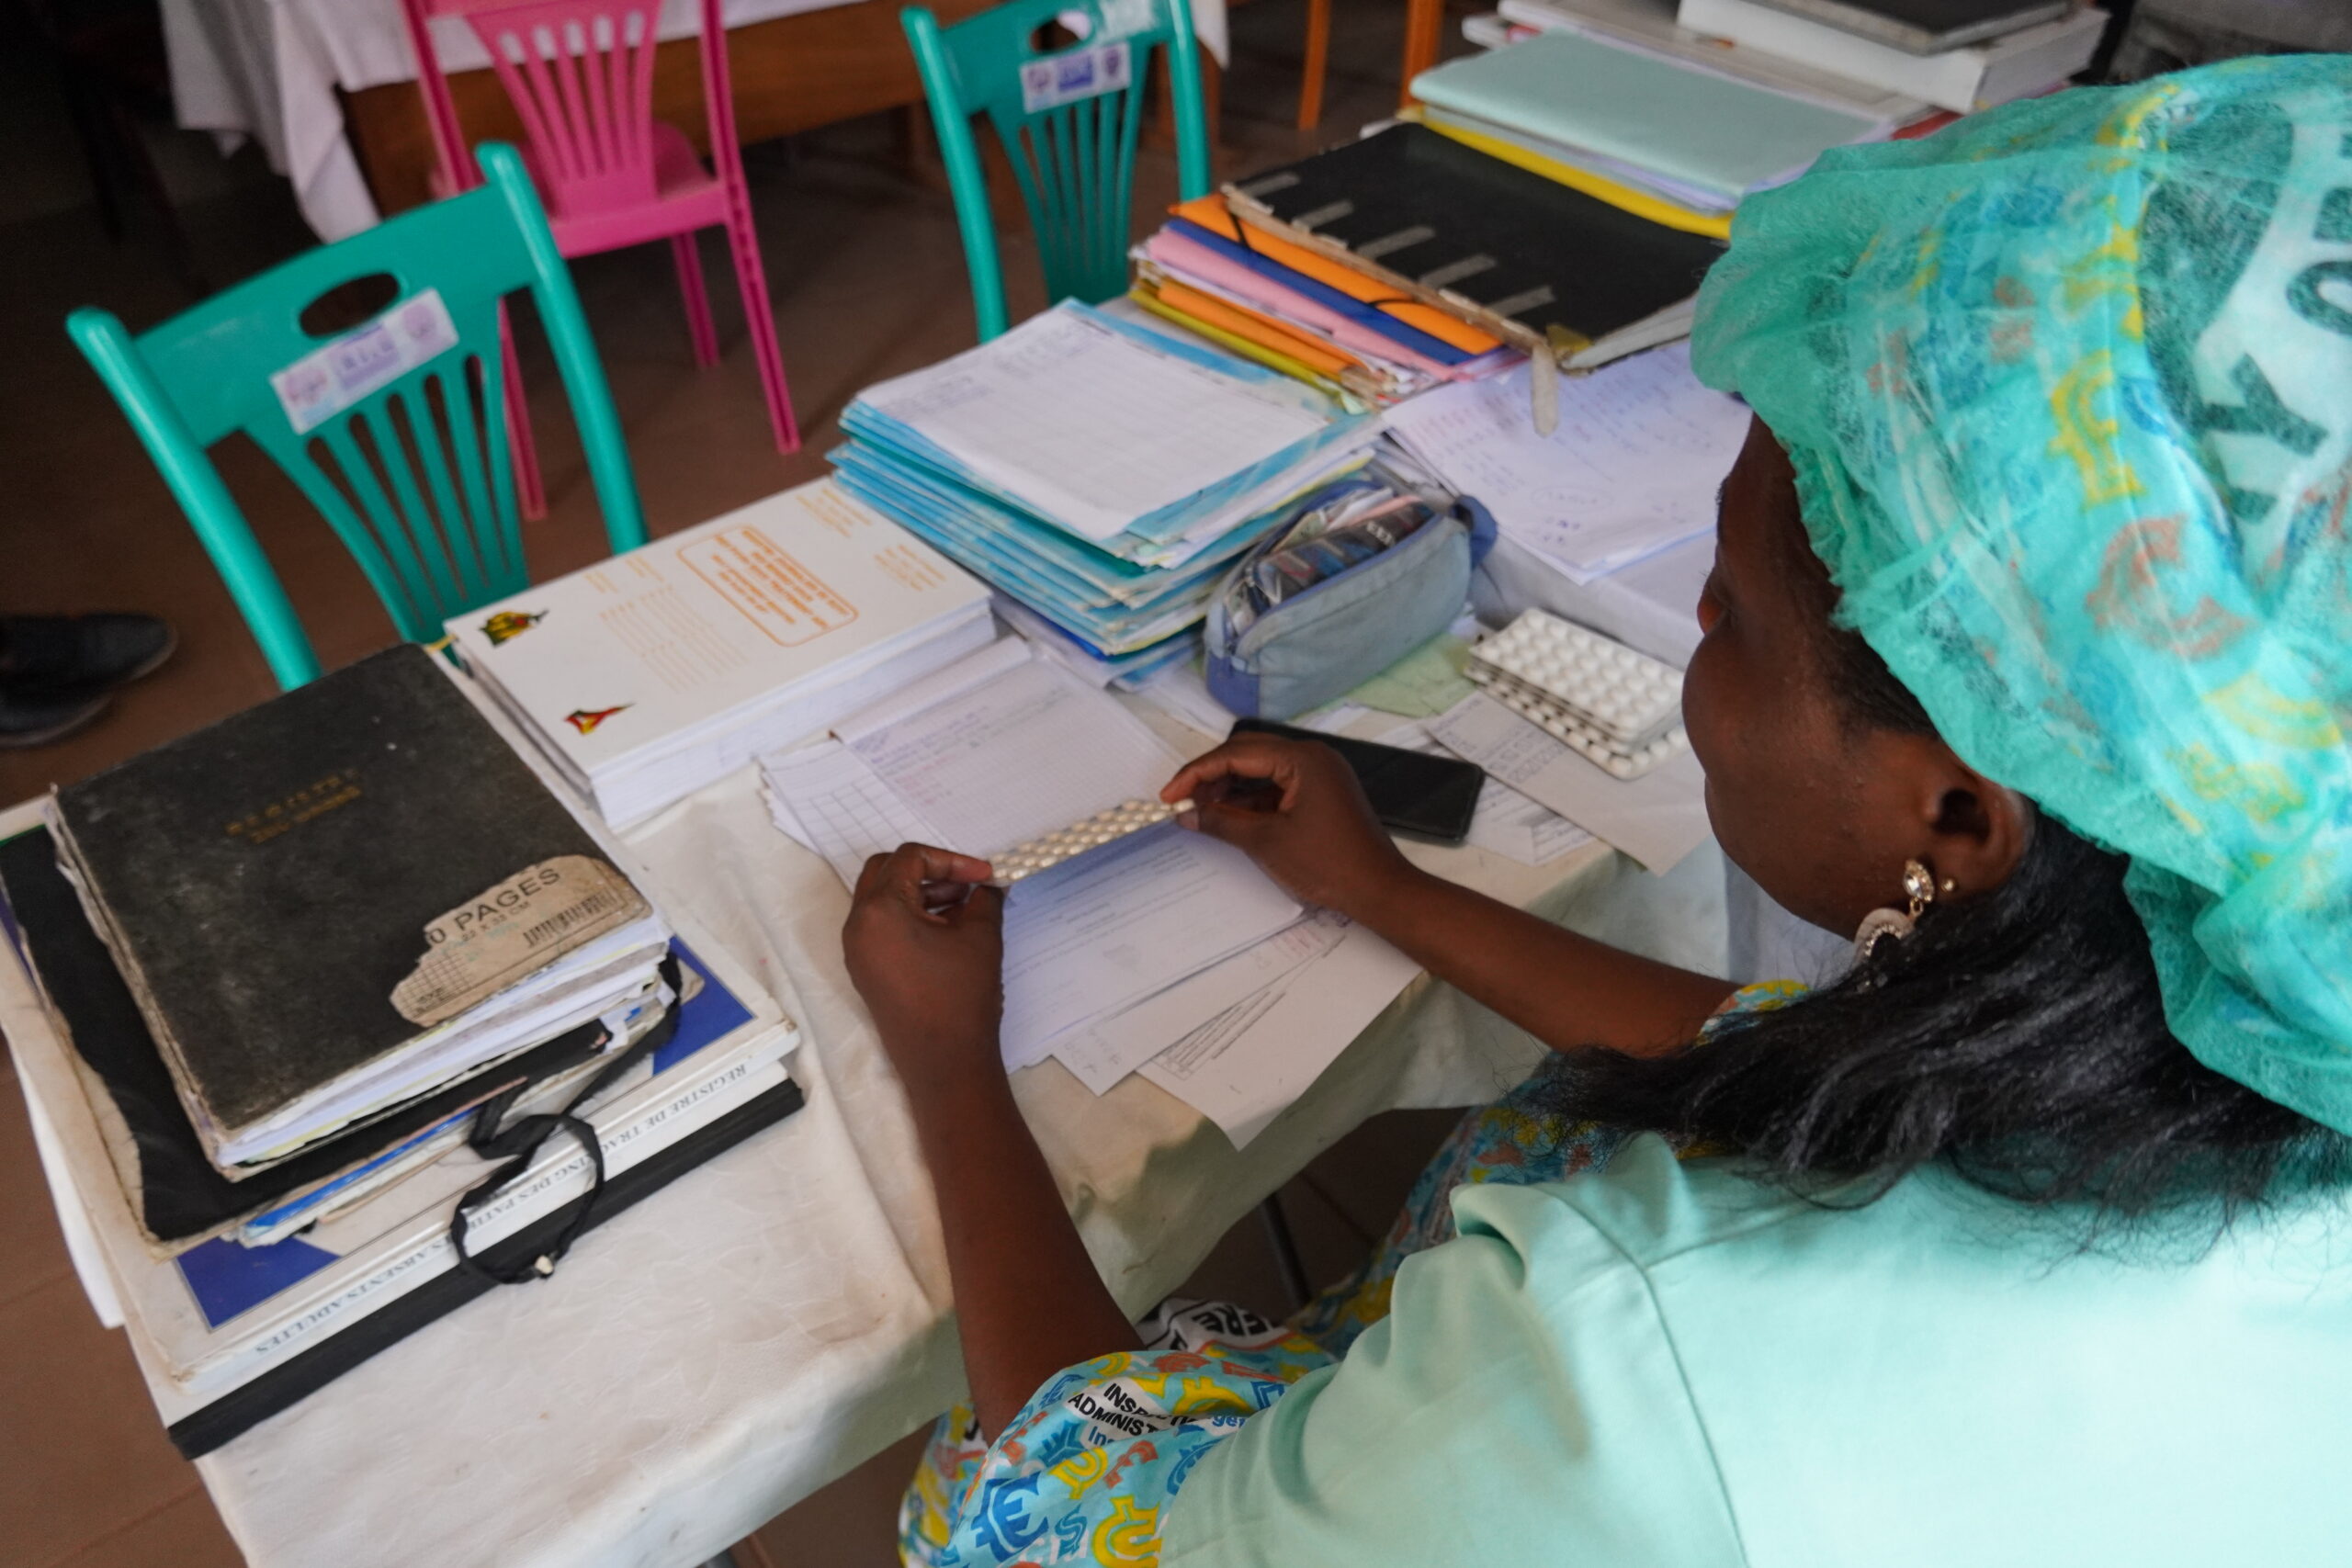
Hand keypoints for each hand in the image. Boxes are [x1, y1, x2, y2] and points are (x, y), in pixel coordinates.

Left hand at [843, 844, 1005, 1088]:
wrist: (944, 1064)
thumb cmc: (960, 997)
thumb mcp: (981, 938)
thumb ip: (984, 899)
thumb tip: (987, 886)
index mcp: (879, 910)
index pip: (909, 859)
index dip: (952, 860)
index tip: (985, 876)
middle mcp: (858, 926)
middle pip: (886, 872)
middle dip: (928, 870)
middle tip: (966, 883)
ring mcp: (857, 951)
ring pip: (882, 900)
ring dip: (920, 893)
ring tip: (963, 906)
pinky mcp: (866, 971)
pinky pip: (881, 927)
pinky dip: (910, 917)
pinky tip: (947, 930)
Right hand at [1161, 734, 1416, 914]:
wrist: (1378, 889)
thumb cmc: (1326, 863)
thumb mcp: (1266, 842)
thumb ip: (1221, 822)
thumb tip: (1185, 815)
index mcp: (1301, 759)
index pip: (1236, 754)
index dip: (1197, 774)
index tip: (1169, 797)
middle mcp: (1311, 757)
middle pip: (1248, 755)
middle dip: (1211, 777)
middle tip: (1181, 802)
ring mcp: (1318, 774)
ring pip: (1261, 771)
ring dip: (1229, 789)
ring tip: (1200, 812)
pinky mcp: (1320, 793)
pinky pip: (1277, 786)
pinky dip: (1251, 800)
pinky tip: (1228, 817)